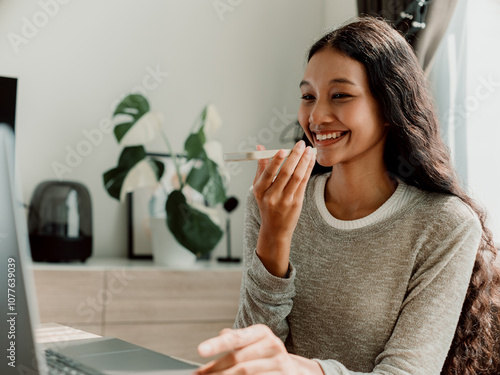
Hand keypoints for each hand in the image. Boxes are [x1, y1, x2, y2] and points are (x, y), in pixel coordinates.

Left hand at [194, 324, 322, 374]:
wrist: (294, 371)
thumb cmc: (265, 356)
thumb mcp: (252, 343)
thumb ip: (237, 340)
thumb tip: (222, 334)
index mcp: (262, 332)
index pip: (236, 338)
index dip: (217, 344)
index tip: (200, 350)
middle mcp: (273, 345)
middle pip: (237, 360)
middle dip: (215, 370)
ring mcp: (280, 365)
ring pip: (245, 374)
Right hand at [252, 141, 315, 275]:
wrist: (275, 228)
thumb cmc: (266, 204)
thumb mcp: (259, 188)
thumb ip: (261, 167)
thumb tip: (260, 147)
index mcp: (259, 191)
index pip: (268, 173)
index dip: (276, 161)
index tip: (284, 149)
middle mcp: (272, 196)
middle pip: (285, 173)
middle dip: (294, 156)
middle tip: (300, 144)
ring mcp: (285, 201)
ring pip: (297, 177)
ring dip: (304, 161)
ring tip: (308, 150)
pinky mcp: (296, 203)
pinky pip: (303, 182)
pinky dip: (308, 169)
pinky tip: (310, 160)